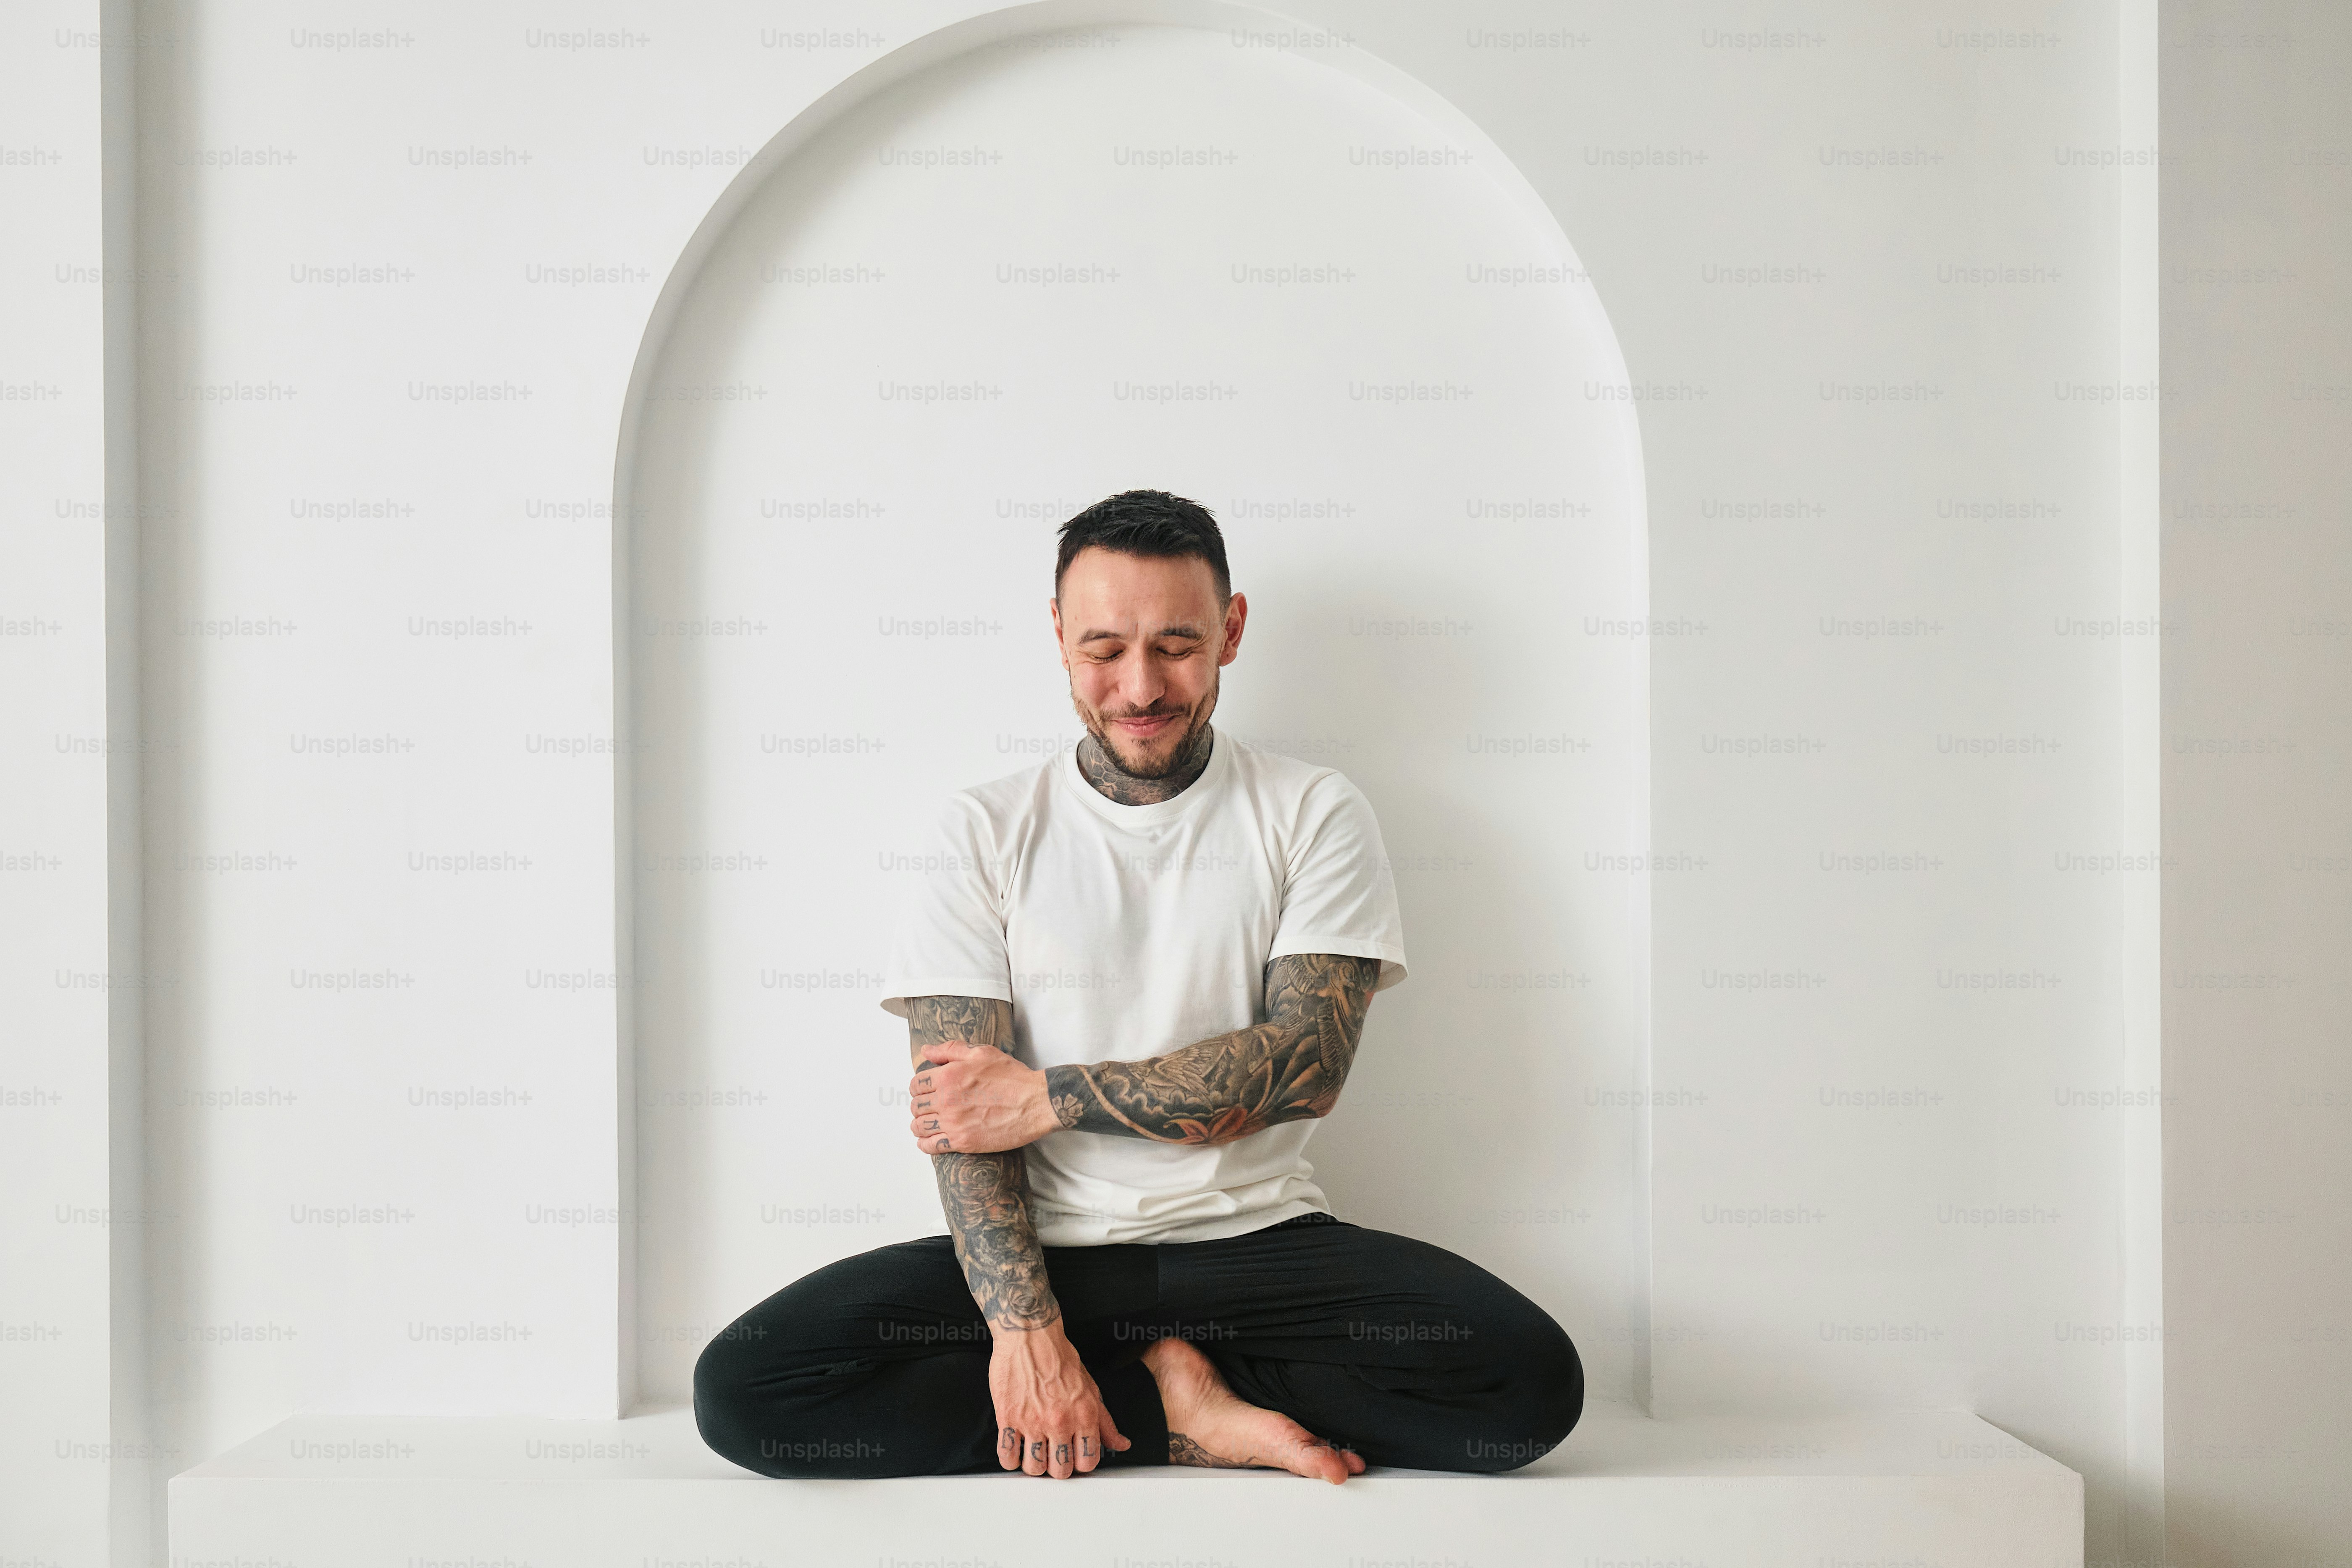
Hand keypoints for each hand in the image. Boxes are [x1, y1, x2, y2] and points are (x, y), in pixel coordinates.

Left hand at [910, 1040, 1058, 1153]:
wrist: (1035, 1103)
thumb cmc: (1012, 1077)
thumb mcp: (982, 1053)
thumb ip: (950, 1050)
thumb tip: (925, 1051)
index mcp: (948, 1076)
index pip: (916, 1084)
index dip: (919, 1087)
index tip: (926, 1091)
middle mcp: (946, 1100)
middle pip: (916, 1106)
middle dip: (921, 1106)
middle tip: (930, 1107)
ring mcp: (953, 1123)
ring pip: (920, 1127)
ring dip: (920, 1125)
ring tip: (928, 1124)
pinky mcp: (963, 1142)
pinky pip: (931, 1146)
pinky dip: (925, 1144)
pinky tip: (929, 1141)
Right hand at [989, 1321, 1130, 1477]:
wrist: (1030, 1335)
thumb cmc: (1060, 1358)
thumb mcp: (1091, 1388)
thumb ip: (1105, 1421)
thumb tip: (1121, 1445)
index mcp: (1085, 1415)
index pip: (1088, 1461)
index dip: (1081, 1463)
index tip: (1074, 1457)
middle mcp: (1060, 1421)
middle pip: (1061, 1470)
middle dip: (1058, 1467)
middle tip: (1052, 1455)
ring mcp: (1032, 1421)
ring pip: (1034, 1468)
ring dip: (1034, 1465)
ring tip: (1034, 1452)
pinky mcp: (1007, 1417)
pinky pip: (1007, 1455)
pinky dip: (1010, 1459)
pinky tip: (1014, 1449)